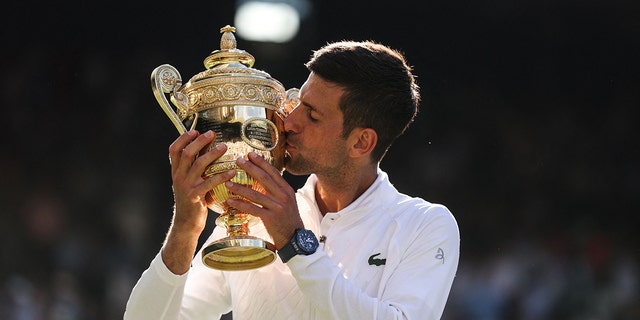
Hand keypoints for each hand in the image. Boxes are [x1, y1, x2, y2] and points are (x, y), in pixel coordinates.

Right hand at [163, 130, 234, 273]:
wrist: (187, 223)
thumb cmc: (193, 199)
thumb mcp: (191, 180)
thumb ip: (197, 165)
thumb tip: (208, 145)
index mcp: (176, 171)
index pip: (173, 150)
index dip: (183, 139)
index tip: (195, 130)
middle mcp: (178, 177)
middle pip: (186, 154)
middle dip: (199, 142)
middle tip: (212, 134)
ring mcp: (186, 186)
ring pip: (198, 165)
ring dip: (212, 154)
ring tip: (224, 147)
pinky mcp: (195, 197)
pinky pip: (209, 182)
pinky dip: (221, 175)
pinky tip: (232, 171)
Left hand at [225, 152, 303, 248]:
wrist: (295, 238)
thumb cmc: (288, 219)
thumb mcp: (287, 201)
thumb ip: (277, 190)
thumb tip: (264, 179)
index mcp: (287, 190)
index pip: (273, 172)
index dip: (261, 162)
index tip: (250, 154)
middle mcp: (283, 196)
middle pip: (264, 178)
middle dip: (250, 168)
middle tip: (238, 160)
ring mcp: (277, 207)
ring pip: (255, 194)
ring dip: (240, 187)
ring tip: (227, 182)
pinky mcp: (270, 218)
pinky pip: (252, 209)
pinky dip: (240, 204)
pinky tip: (230, 200)